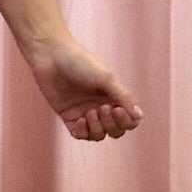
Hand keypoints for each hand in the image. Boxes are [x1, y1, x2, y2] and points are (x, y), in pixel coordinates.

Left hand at [22, 37, 142, 141]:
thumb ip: (124, 97)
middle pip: (115, 130)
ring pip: (99, 135)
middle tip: (103, 108)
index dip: (127, 121)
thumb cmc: (81, 63)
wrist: (53, 56)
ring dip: (98, 128)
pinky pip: (80, 134)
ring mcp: (85, 113)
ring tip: (90, 112)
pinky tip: (80, 120)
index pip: (129, 120)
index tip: (118, 109)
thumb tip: (139, 116)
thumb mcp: (106, 78)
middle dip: (112, 124)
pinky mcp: (68, 117)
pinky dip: (83, 131)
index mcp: (114, 97)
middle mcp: (101, 107)